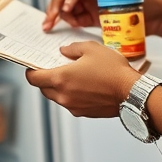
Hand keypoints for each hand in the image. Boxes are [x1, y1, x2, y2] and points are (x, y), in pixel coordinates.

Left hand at [25, 40, 139, 117]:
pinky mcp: (84, 113)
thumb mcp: (92, 48)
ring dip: (58, 87)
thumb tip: (64, 51)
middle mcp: (63, 95)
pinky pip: (70, 103)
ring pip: (56, 97)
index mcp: (60, 78)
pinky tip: (84, 86)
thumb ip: (73, 48)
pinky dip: (71, 95)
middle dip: (44, 79)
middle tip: (53, 68)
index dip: (30, 71)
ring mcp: (73, 106)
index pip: (33, 78)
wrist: (131, 93)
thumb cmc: (113, 70)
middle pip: (43, 89)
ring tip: (72, 76)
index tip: (33, 66)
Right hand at [42, 0, 152, 32]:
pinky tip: (65, 26)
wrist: (157, 17)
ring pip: (66, 3)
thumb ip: (105, 1)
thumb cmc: (146, 3)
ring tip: (50, 26)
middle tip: (49, 20)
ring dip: (57, 14)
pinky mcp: (90, 10)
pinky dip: (67, 21)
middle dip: (56, 5)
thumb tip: (88, 7)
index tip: (67, 8)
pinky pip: (73, 15)